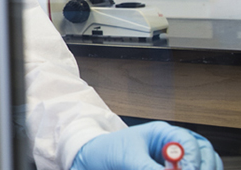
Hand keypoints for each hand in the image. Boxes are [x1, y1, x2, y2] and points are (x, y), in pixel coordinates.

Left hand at [71, 121, 221, 169]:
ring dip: (201, 168)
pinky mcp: (167, 168)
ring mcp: (172, 158)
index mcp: (162, 133)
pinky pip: (187, 169)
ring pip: (201, 164)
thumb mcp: (127, 159)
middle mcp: (172, 144)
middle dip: (204, 165)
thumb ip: (148, 168)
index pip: (189, 142)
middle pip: (203, 153)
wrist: (93, 158)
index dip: (193, 158)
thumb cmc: (107, 150)